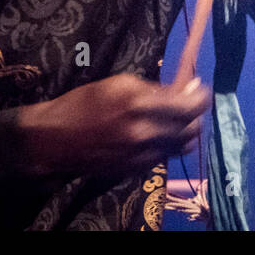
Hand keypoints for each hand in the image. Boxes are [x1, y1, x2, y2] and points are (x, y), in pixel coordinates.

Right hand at [17, 73, 209, 178]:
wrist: (53, 141)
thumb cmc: (84, 103)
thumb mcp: (120, 84)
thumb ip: (156, 88)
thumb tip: (187, 88)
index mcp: (139, 104)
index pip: (190, 105)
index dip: (201, 96)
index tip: (199, 89)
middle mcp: (143, 132)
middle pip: (193, 128)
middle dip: (195, 114)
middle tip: (187, 103)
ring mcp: (140, 155)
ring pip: (183, 145)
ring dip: (185, 131)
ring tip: (174, 120)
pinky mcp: (136, 169)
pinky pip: (165, 156)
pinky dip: (167, 144)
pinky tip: (154, 133)